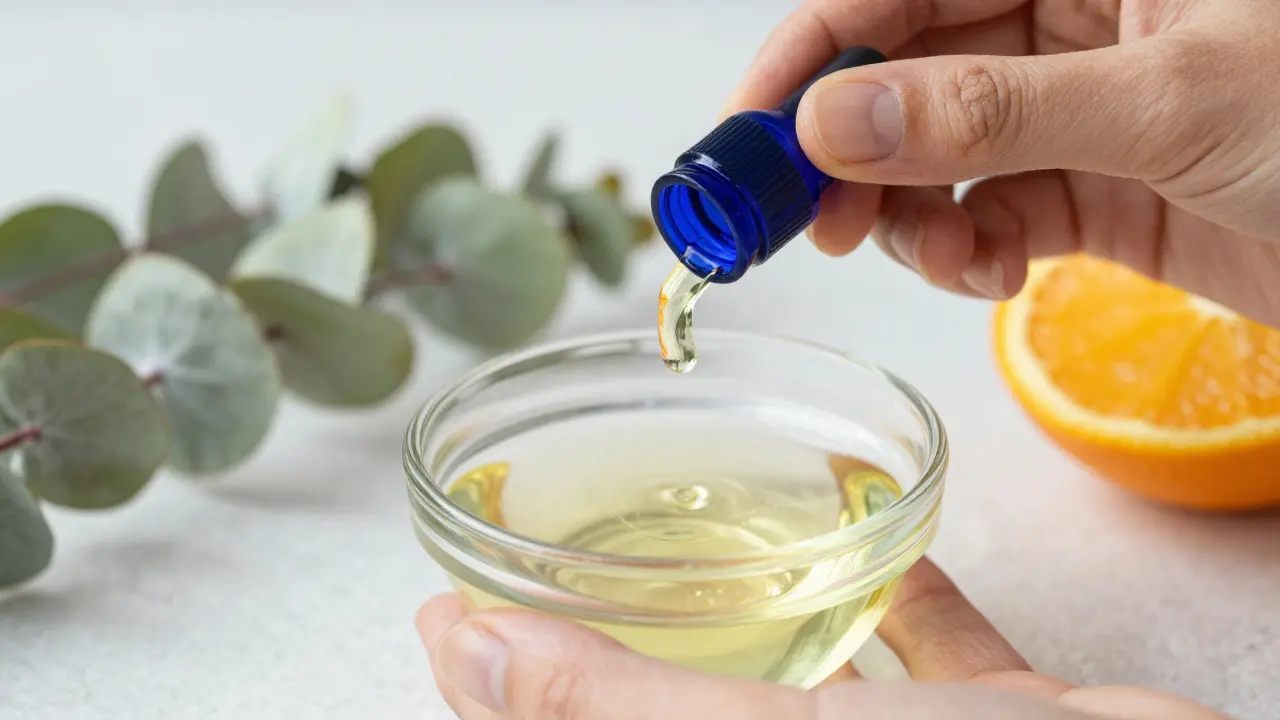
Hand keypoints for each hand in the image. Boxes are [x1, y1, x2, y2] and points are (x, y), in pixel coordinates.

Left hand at [416, 558, 1226, 718]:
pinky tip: (875, 524)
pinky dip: (899, 594)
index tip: (439, 613)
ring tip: (694, 532)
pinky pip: (932, 652)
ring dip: (759, 609)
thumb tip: (456, 656)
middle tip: (545, 561)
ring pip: (805, 682)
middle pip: (680, 702)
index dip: (496, 689)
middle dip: (610, 640)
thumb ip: (609, 710)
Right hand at [723, 0, 1279, 326]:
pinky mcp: (1093, 194)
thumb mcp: (1168, 101)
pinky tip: (984, 270)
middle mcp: (1071, 23)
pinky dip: (965, 251)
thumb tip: (835, 119)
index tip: (753, 127)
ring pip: (936, 152)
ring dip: (902, 208)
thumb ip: (990, 109)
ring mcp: (1078, 112)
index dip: (815, 46)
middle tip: (798, 214)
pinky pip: (987, 215)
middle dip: (845, 144)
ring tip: (907, 249)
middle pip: (906, 68)